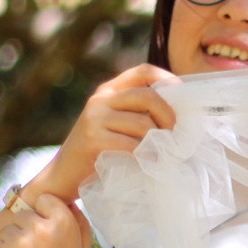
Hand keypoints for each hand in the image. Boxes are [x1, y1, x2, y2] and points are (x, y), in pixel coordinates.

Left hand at [0, 193, 93, 247]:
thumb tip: (69, 202)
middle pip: (24, 214)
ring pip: (8, 230)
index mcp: (65, 223)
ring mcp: (19, 240)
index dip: (45, 214)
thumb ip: (80, 224)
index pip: (45, 199)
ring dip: (13, 244)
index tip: (47, 233)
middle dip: (28, 231)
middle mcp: (41, 227)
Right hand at [30, 64, 179, 202]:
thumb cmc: (99, 152)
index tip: (184, 99)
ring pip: (143, 123)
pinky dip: (147, 156)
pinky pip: (132, 145)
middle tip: (178, 136)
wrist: (63, 176)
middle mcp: (101, 99)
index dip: (168, 80)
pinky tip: (151, 164)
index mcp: (109, 91)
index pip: (144, 71)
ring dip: (160, 142)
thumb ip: (139, 114)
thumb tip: (181, 116)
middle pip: (148, 96)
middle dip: (169, 117)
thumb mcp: (117, 125)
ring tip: (166, 155)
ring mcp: (95, 117)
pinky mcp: (93, 139)